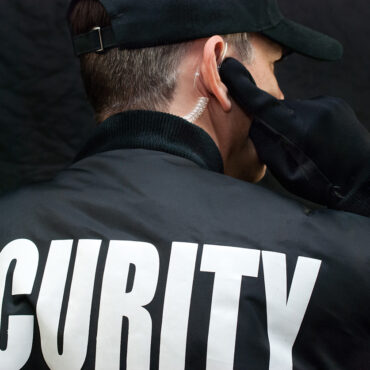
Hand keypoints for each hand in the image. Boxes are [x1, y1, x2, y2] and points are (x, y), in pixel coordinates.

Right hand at [220, 57, 369, 215]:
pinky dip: (306, 119)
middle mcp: (312, 110)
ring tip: (307, 145)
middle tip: (287, 145)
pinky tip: (318, 137)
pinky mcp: (336, 103)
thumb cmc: (319, 182)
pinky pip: (309, 107)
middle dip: (275, 122)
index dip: (242, 85)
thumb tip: (253, 124)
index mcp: (295, 130)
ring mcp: (327, 104)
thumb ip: (266, 144)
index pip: (261, 102)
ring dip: (292, 122)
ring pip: (293, 108)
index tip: (228, 68)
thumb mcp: (284, 171)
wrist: (360, 181)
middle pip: (277, 109)